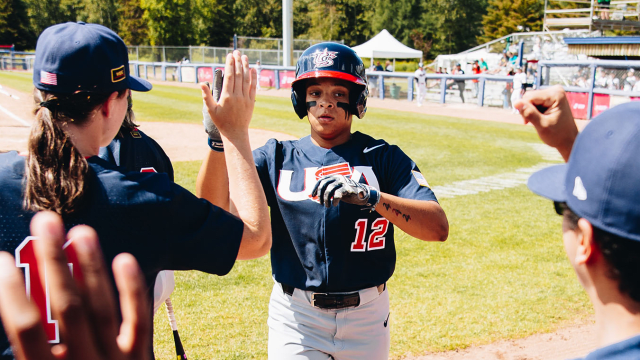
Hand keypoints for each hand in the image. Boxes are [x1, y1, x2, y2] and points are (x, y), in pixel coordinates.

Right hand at [0, 212, 149, 359]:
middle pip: (66, 307)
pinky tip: (124, 258)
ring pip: (102, 307)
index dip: (10, 292)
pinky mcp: (142, 358)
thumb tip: (19, 311)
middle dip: (53, 262)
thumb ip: (34, 351)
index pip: (26, 329)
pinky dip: (132, 290)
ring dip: (91, 266)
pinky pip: (139, 320)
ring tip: (80, 230)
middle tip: (44, 221)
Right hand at [200, 50, 256, 140]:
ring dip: (246, 67)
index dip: (230, 64)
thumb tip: (201, 83)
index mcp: (227, 96)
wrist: (235, 133)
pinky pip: (253, 87)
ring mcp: (245, 98)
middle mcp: (237, 96)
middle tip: (236, 52)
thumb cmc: (221, 121)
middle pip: (239, 75)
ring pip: (247, 79)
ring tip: (244, 57)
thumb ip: (206, 95)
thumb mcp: (210, 109)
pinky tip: (253, 69)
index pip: (230, 76)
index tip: (230, 55)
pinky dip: (254, 77)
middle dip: (238, 62)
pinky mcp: (251, 101)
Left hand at [312, 175, 379, 209]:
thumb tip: (316, 194)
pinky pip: (337, 194)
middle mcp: (338, 177)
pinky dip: (334, 200)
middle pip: (324, 185)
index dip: (316, 188)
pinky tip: (334, 204)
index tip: (313, 195)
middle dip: (320, 195)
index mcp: (334, 176)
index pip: (321, 180)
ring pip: (329, 190)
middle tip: (321, 203)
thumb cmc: (347, 192)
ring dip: (326, 199)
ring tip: (327, 206)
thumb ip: (328, 189)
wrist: (362, 194)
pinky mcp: (348, 189)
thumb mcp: (336, 189)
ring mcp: (343, 182)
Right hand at [514, 85, 577, 161]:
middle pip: (530, 96)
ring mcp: (554, 93)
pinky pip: (535, 101)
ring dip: (531, 111)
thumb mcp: (541, 125)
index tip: (527, 122)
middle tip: (533, 122)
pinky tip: (540, 118)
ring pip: (531, 99)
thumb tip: (516, 103)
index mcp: (555, 95)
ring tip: (538, 121)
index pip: (529, 97)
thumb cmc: (558, 135)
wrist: (569, 140)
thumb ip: (529, 113)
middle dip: (528, 110)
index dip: (525, 109)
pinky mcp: (551, 97)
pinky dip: (535, 110)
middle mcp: (556, 90)